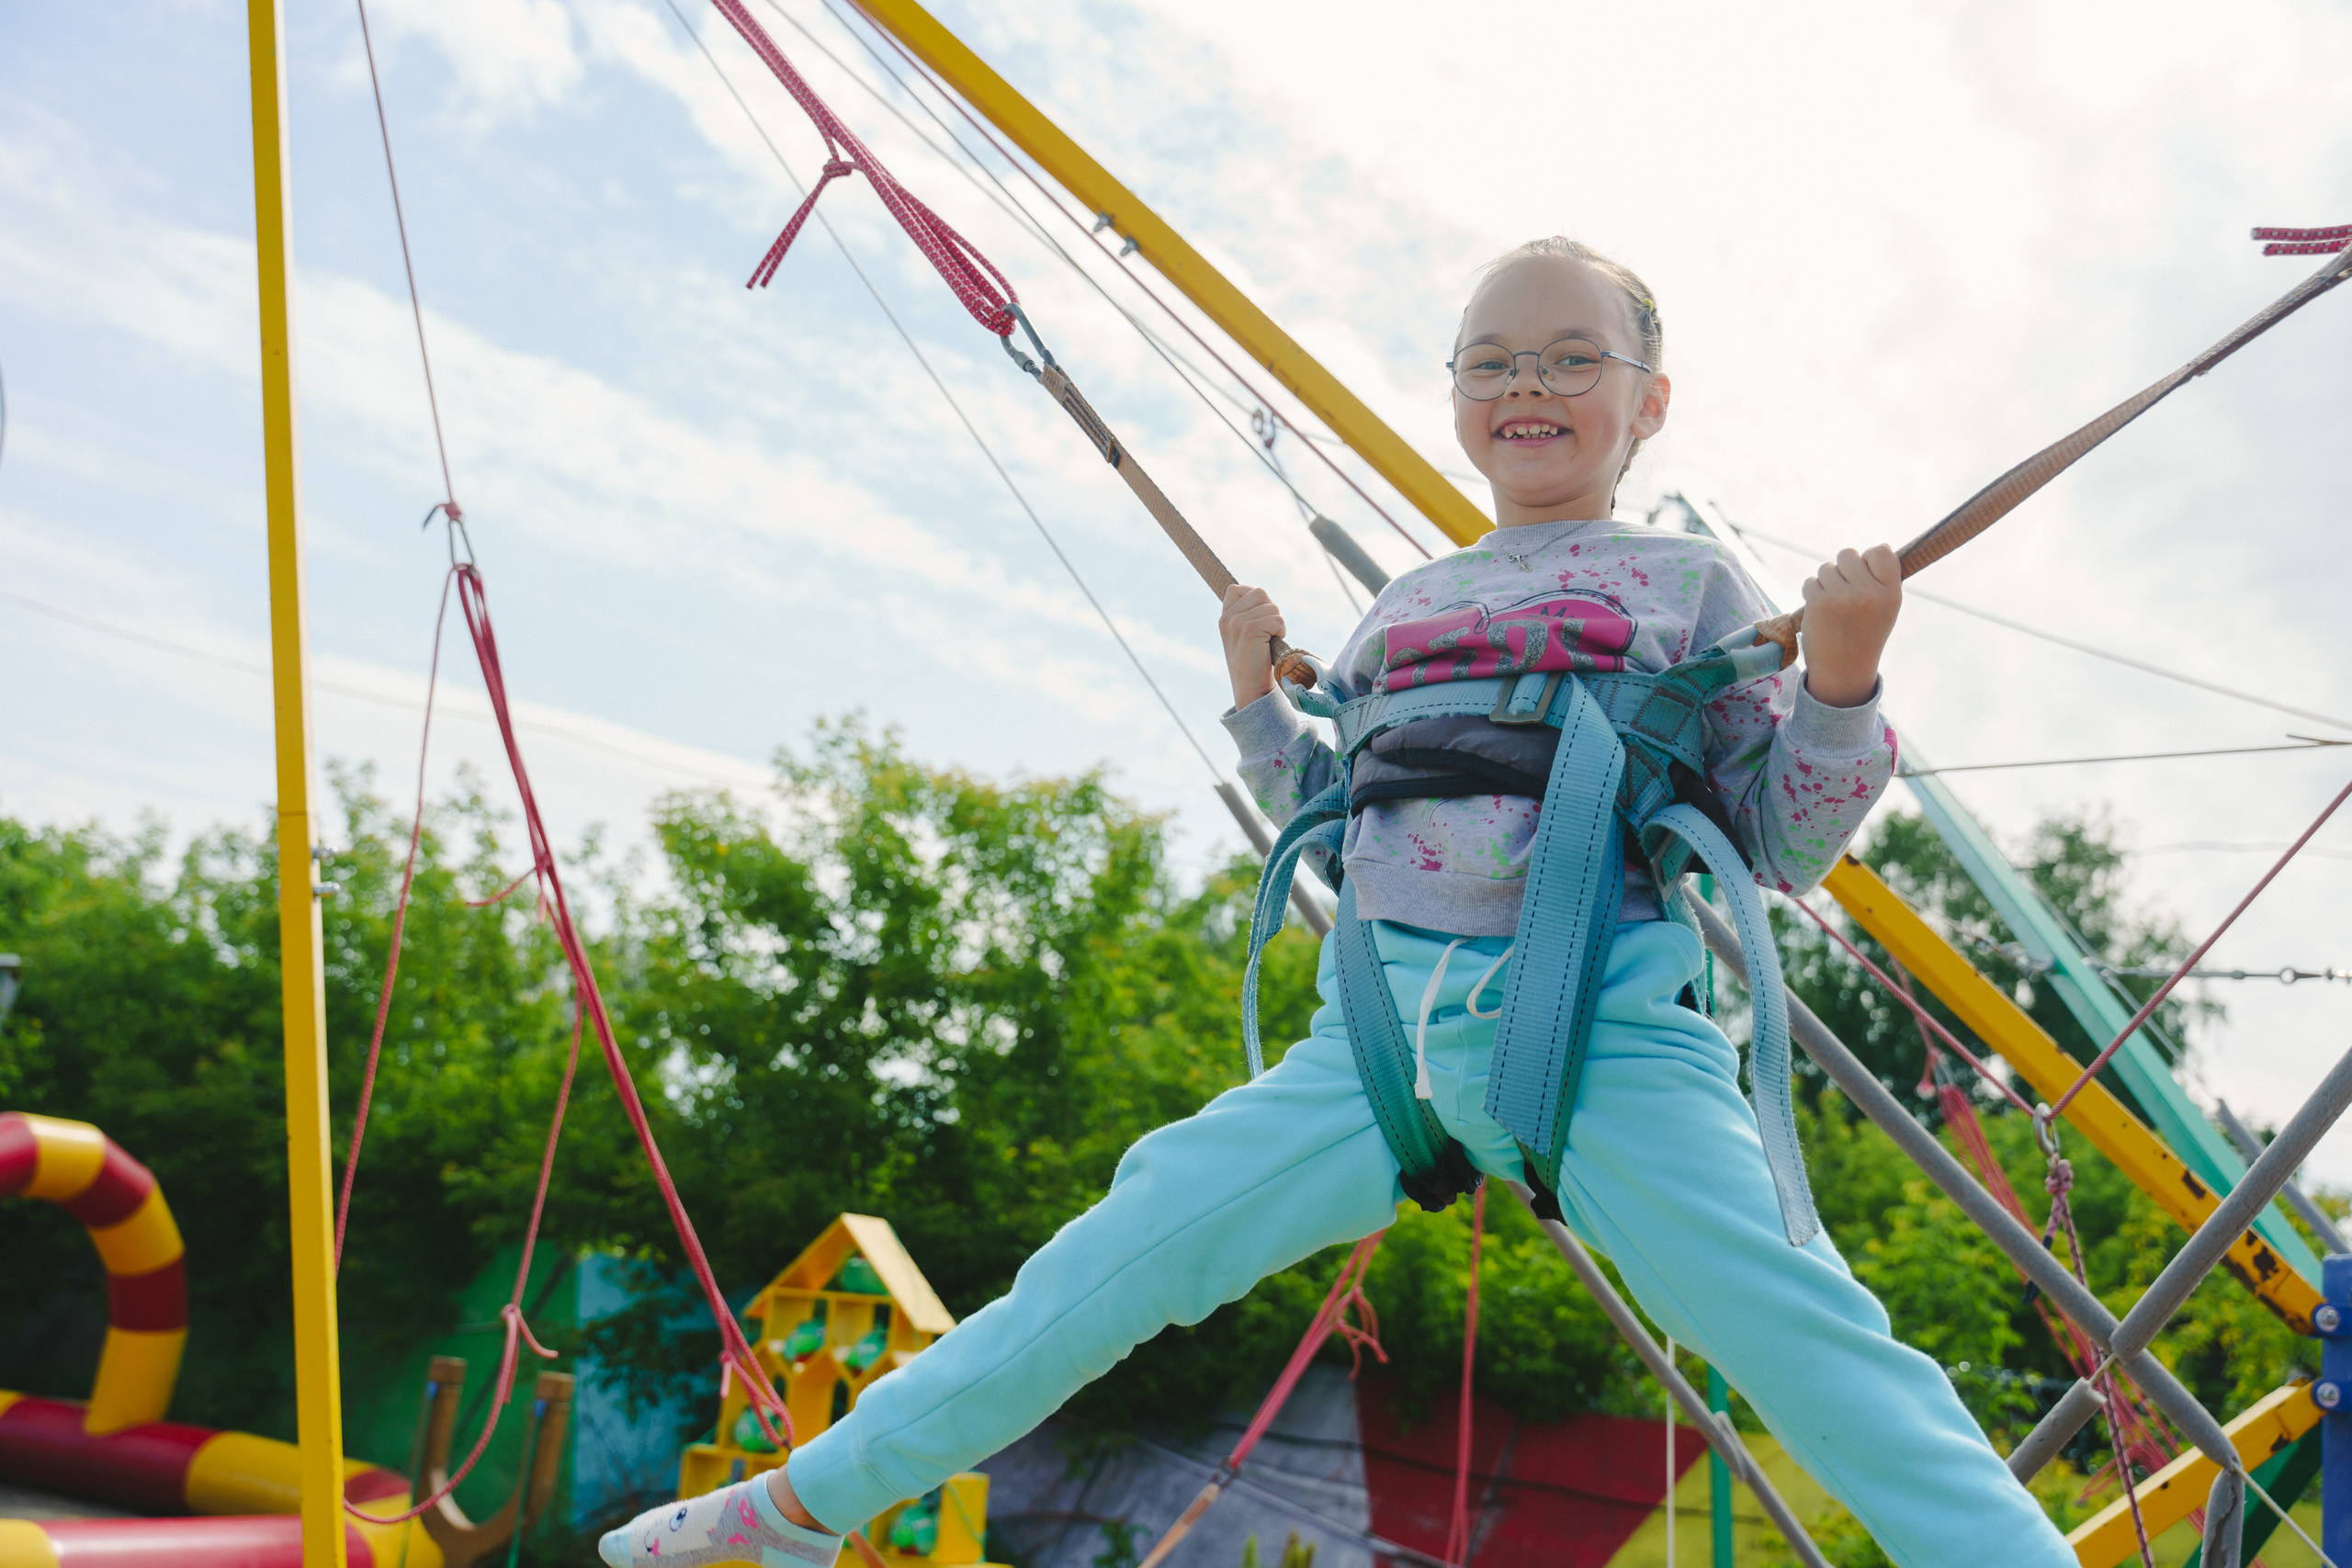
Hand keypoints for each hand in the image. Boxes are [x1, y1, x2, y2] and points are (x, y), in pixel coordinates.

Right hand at [1220, 584, 1285, 709]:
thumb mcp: (1242, 635)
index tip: (1259, 620)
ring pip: (1271, 607)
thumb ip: (1246, 615)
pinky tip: (1272, 645)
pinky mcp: (1250, 630)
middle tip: (1268, 633)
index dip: (1255, 600)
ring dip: (1277, 623)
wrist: (1250, 688)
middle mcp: (1227, 618)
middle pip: (1260, 593)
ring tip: (1269, 641)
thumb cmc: (1252, 663)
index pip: (1238, 589)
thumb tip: (1262, 595)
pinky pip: (1276, 619)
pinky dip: (1280, 631)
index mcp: (1224, 618)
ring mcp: (1237, 623)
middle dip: (1270, 611)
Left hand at [1797, 545, 1900, 708]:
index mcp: (1891, 593)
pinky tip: (1821, 612)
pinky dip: (1812, 593)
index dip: (1868, 558)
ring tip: (1834, 607)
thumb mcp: (1885, 608)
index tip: (1863, 573)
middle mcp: (1869, 593)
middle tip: (1845, 594)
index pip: (1881, 551)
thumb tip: (1876, 547)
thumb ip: (1880, 580)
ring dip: (1826, 583)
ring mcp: (1843, 597)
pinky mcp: (1819, 603)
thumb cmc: (1864, 635)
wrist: (1843, 670)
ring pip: (1826, 568)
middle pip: (1848, 554)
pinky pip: (1810, 582)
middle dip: (1843, 570)